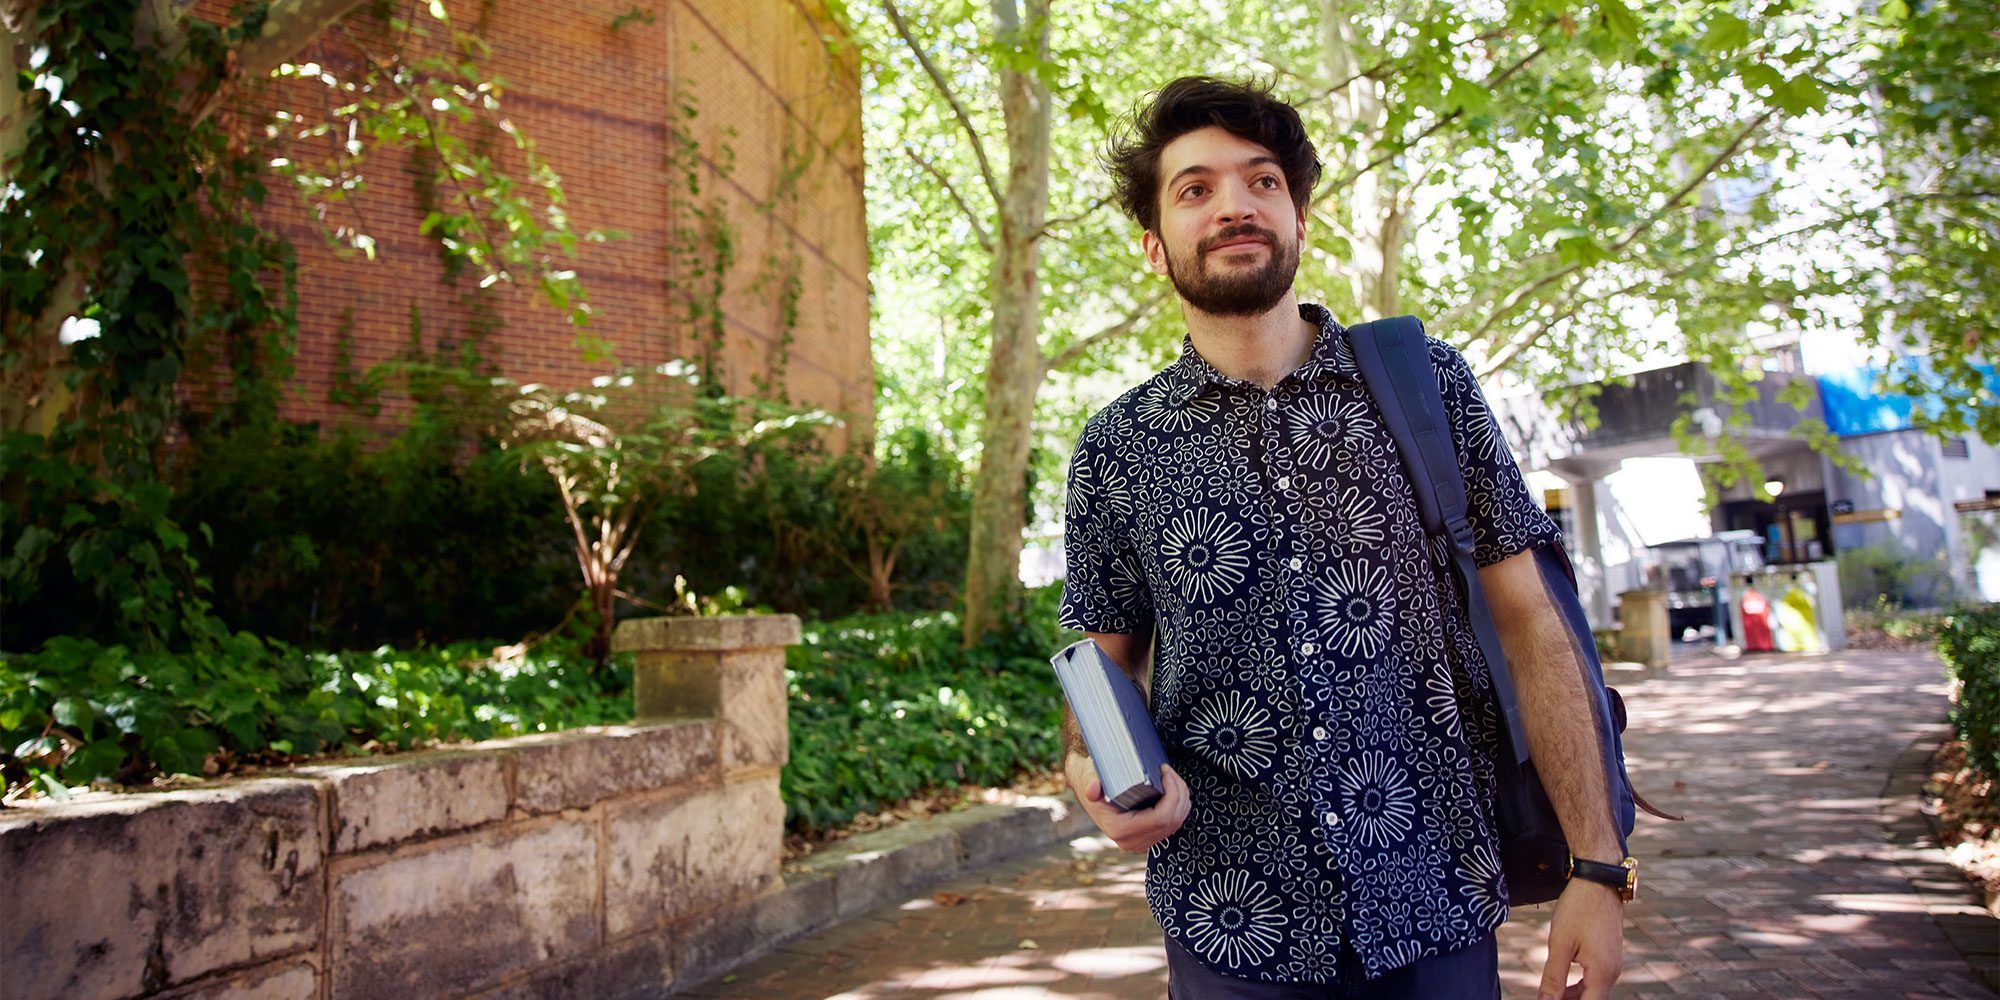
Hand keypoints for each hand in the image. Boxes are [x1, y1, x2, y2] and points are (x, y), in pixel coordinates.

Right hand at [1068, 758, 1189, 852]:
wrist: (1089, 792)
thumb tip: (1093, 789)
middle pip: (1172, 821)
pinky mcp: (1148, 838)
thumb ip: (1090, 785)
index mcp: (1120, 829)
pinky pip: (1172, 825)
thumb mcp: (1088, 780)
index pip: (1160, 818)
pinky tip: (1174, 790)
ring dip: (1181, 799)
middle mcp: (1132, 842)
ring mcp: (1141, 843)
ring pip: (1176, 823)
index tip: (1167, 773)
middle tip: (1171, 772)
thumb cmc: (1091, 783)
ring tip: (1173, 778)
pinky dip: (1178, 806)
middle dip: (1179, 793)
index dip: (1172, 795)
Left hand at [1539, 877, 1624, 999]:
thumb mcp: (1560, 944)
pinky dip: (1579, 986)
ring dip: (1573, 998)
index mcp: (1602, 973)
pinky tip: (1562, 985)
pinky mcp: (1609, 956)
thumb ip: (1553, 977)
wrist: (1598, 881)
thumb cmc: (1579, 909)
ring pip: (1593, 992)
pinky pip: (1595, 980)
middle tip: (1546, 999)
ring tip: (1550, 996)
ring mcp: (1613, 964)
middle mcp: (1613, 972)